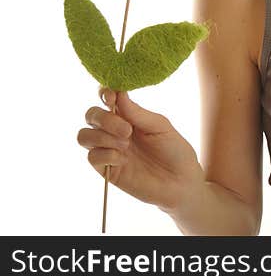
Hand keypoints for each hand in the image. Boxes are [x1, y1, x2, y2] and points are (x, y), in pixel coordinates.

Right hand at [77, 87, 204, 212]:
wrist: (180, 182)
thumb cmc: (174, 150)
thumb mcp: (160, 126)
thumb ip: (138, 113)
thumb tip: (119, 93)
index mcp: (129, 116)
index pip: (106, 98)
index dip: (103, 94)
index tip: (111, 97)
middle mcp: (115, 130)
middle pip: (91, 115)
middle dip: (105, 119)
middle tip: (127, 130)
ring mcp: (109, 149)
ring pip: (84, 135)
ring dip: (103, 136)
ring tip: (126, 144)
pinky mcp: (106, 169)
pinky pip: (92, 156)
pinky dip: (106, 154)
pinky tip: (123, 159)